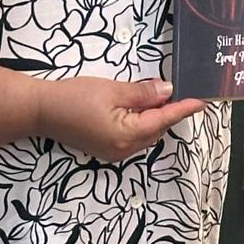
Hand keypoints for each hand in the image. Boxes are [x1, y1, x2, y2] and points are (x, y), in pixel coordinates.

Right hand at [42, 77, 205, 161]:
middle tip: (182, 91)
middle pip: (156, 130)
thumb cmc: (75, 97)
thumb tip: (167, 91)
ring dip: (155, 117)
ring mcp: (114, 152)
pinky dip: (141, 123)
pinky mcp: (106, 149)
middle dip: (169, 112)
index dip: (183, 109)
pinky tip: (142, 108)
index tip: (201, 101)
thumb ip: (143, 93)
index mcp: (126, 135)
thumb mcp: (112, 90)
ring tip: (162, 96)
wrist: (42, 110)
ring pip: (145, 135)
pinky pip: (133, 137)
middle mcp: (123, 150)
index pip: (163, 121)